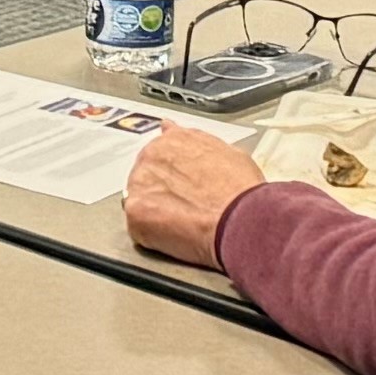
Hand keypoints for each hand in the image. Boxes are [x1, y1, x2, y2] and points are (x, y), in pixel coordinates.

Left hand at [123, 129, 266, 268]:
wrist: (239, 218)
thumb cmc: (240, 190)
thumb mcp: (229, 153)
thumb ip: (199, 146)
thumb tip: (187, 141)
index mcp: (175, 140)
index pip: (160, 149)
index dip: (168, 167)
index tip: (173, 178)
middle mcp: (153, 155)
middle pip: (147, 175)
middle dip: (161, 191)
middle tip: (184, 207)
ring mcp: (140, 182)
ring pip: (140, 199)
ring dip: (156, 211)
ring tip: (183, 221)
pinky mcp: (135, 210)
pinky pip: (138, 224)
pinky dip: (152, 233)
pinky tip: (175, 234)